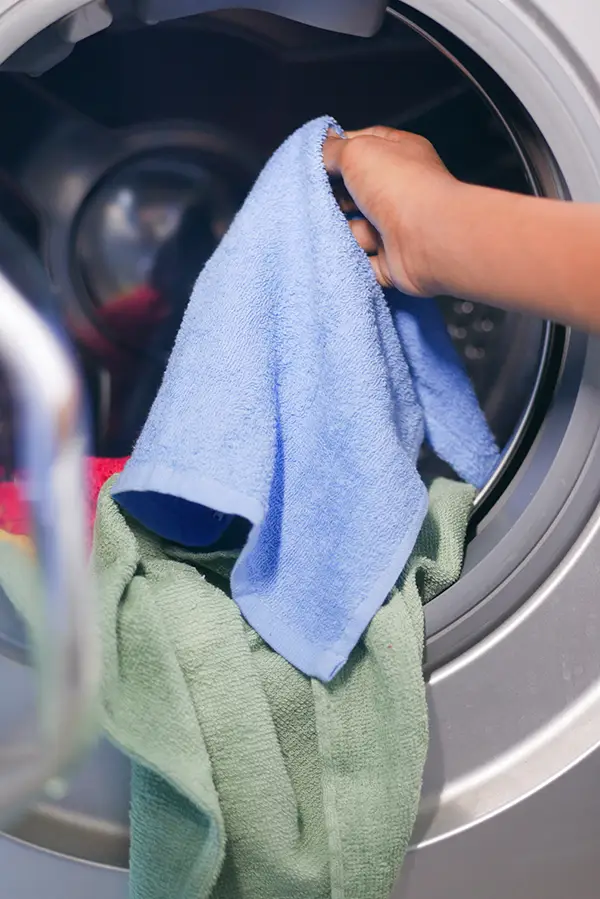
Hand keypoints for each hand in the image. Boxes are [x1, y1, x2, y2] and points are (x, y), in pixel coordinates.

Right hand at [323, 126, 457, 295]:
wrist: (430, 240)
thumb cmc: (401, 188)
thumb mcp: (358, 151)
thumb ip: (334, 150)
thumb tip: (323, 148)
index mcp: (399, 155)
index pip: (364, 146)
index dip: (338, 151)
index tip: (313, 160)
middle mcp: (400, 191)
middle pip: (357, 191)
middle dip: (333, 195)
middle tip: (310, 197)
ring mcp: (397, 228)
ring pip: (356, 230)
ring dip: (338, 230)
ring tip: (320, 227)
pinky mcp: (393, 263)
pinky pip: (363, 262)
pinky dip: (348, 260)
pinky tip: (332, 253)